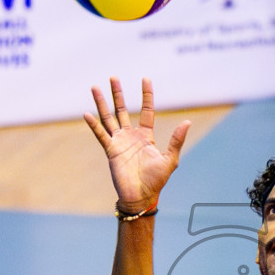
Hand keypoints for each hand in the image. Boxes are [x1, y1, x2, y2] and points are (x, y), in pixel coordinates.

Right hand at [84, 77, 189, 211]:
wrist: (141, 197)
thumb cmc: (156, 181)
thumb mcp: (170, 159)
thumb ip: (176, 141)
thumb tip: (187, 122)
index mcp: (146, 136)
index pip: (146, 110)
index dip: (146, 95)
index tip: (145, 79)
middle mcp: (131, 136)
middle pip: (122, 110)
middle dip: (117, 94)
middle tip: (113, 77)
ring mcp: (119, 142)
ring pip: (108, 118)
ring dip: (101, 103)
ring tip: (94, 87)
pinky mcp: (111, 151)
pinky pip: (101, 135)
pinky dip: (94, 125)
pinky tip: (87, 114)